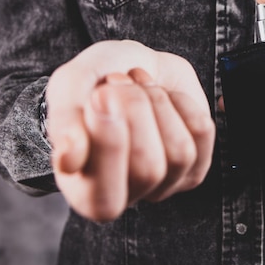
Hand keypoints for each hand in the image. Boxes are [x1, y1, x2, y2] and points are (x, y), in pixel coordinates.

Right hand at [45, 40, 214, 221]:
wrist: (129, 65)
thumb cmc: (95, 82)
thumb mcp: (68, 86)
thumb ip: (62, 120)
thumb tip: (69, 159)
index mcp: (84, 193)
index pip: (104, 199)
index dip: (109, 144)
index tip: (99, 97)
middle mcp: (127, 196)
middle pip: (147, 169)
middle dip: (135, 110)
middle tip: (116, 83)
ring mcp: (165, 184)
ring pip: (180, 153)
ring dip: (158, 102)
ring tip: (138, 84)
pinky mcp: (195, 165)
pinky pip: (201, 133)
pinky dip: (182, 101)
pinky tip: (162, 94)